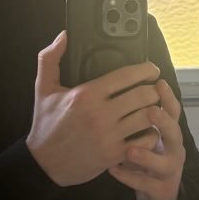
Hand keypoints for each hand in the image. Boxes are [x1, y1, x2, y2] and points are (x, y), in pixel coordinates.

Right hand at [27, 31, 162, 186]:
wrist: (43, 163)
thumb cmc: (45, 124)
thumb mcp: (43, 88)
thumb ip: (51, 58)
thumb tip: (64, 36)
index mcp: (87, 94)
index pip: (127, 75)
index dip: (146, 70)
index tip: (151, 69)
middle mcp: (100, 114)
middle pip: (143, 95)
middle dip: (154, 90)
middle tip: (154, 89)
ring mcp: (109, 135)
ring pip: (147, 117)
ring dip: (155, 110)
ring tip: (154, 107)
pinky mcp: (114, 154)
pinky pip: (145, 140)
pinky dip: (151, 133)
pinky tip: (147, 129)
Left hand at [108, 79, 185, 199]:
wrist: (157, 194)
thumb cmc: (147, 156)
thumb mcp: (144, 134)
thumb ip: (138, 112)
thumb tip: (123, 84)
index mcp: (169, 132)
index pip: (172, 110)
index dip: (168, 97)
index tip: (159, 82)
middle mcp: (174, 149)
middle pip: (174, 133)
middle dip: (164, 122)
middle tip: (150, 111)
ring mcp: (169, 171)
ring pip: (163, 163)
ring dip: (147, 156)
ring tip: (130, 151)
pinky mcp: (161, 191)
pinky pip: (145, 184)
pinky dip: (129, 177)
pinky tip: (112, 169)